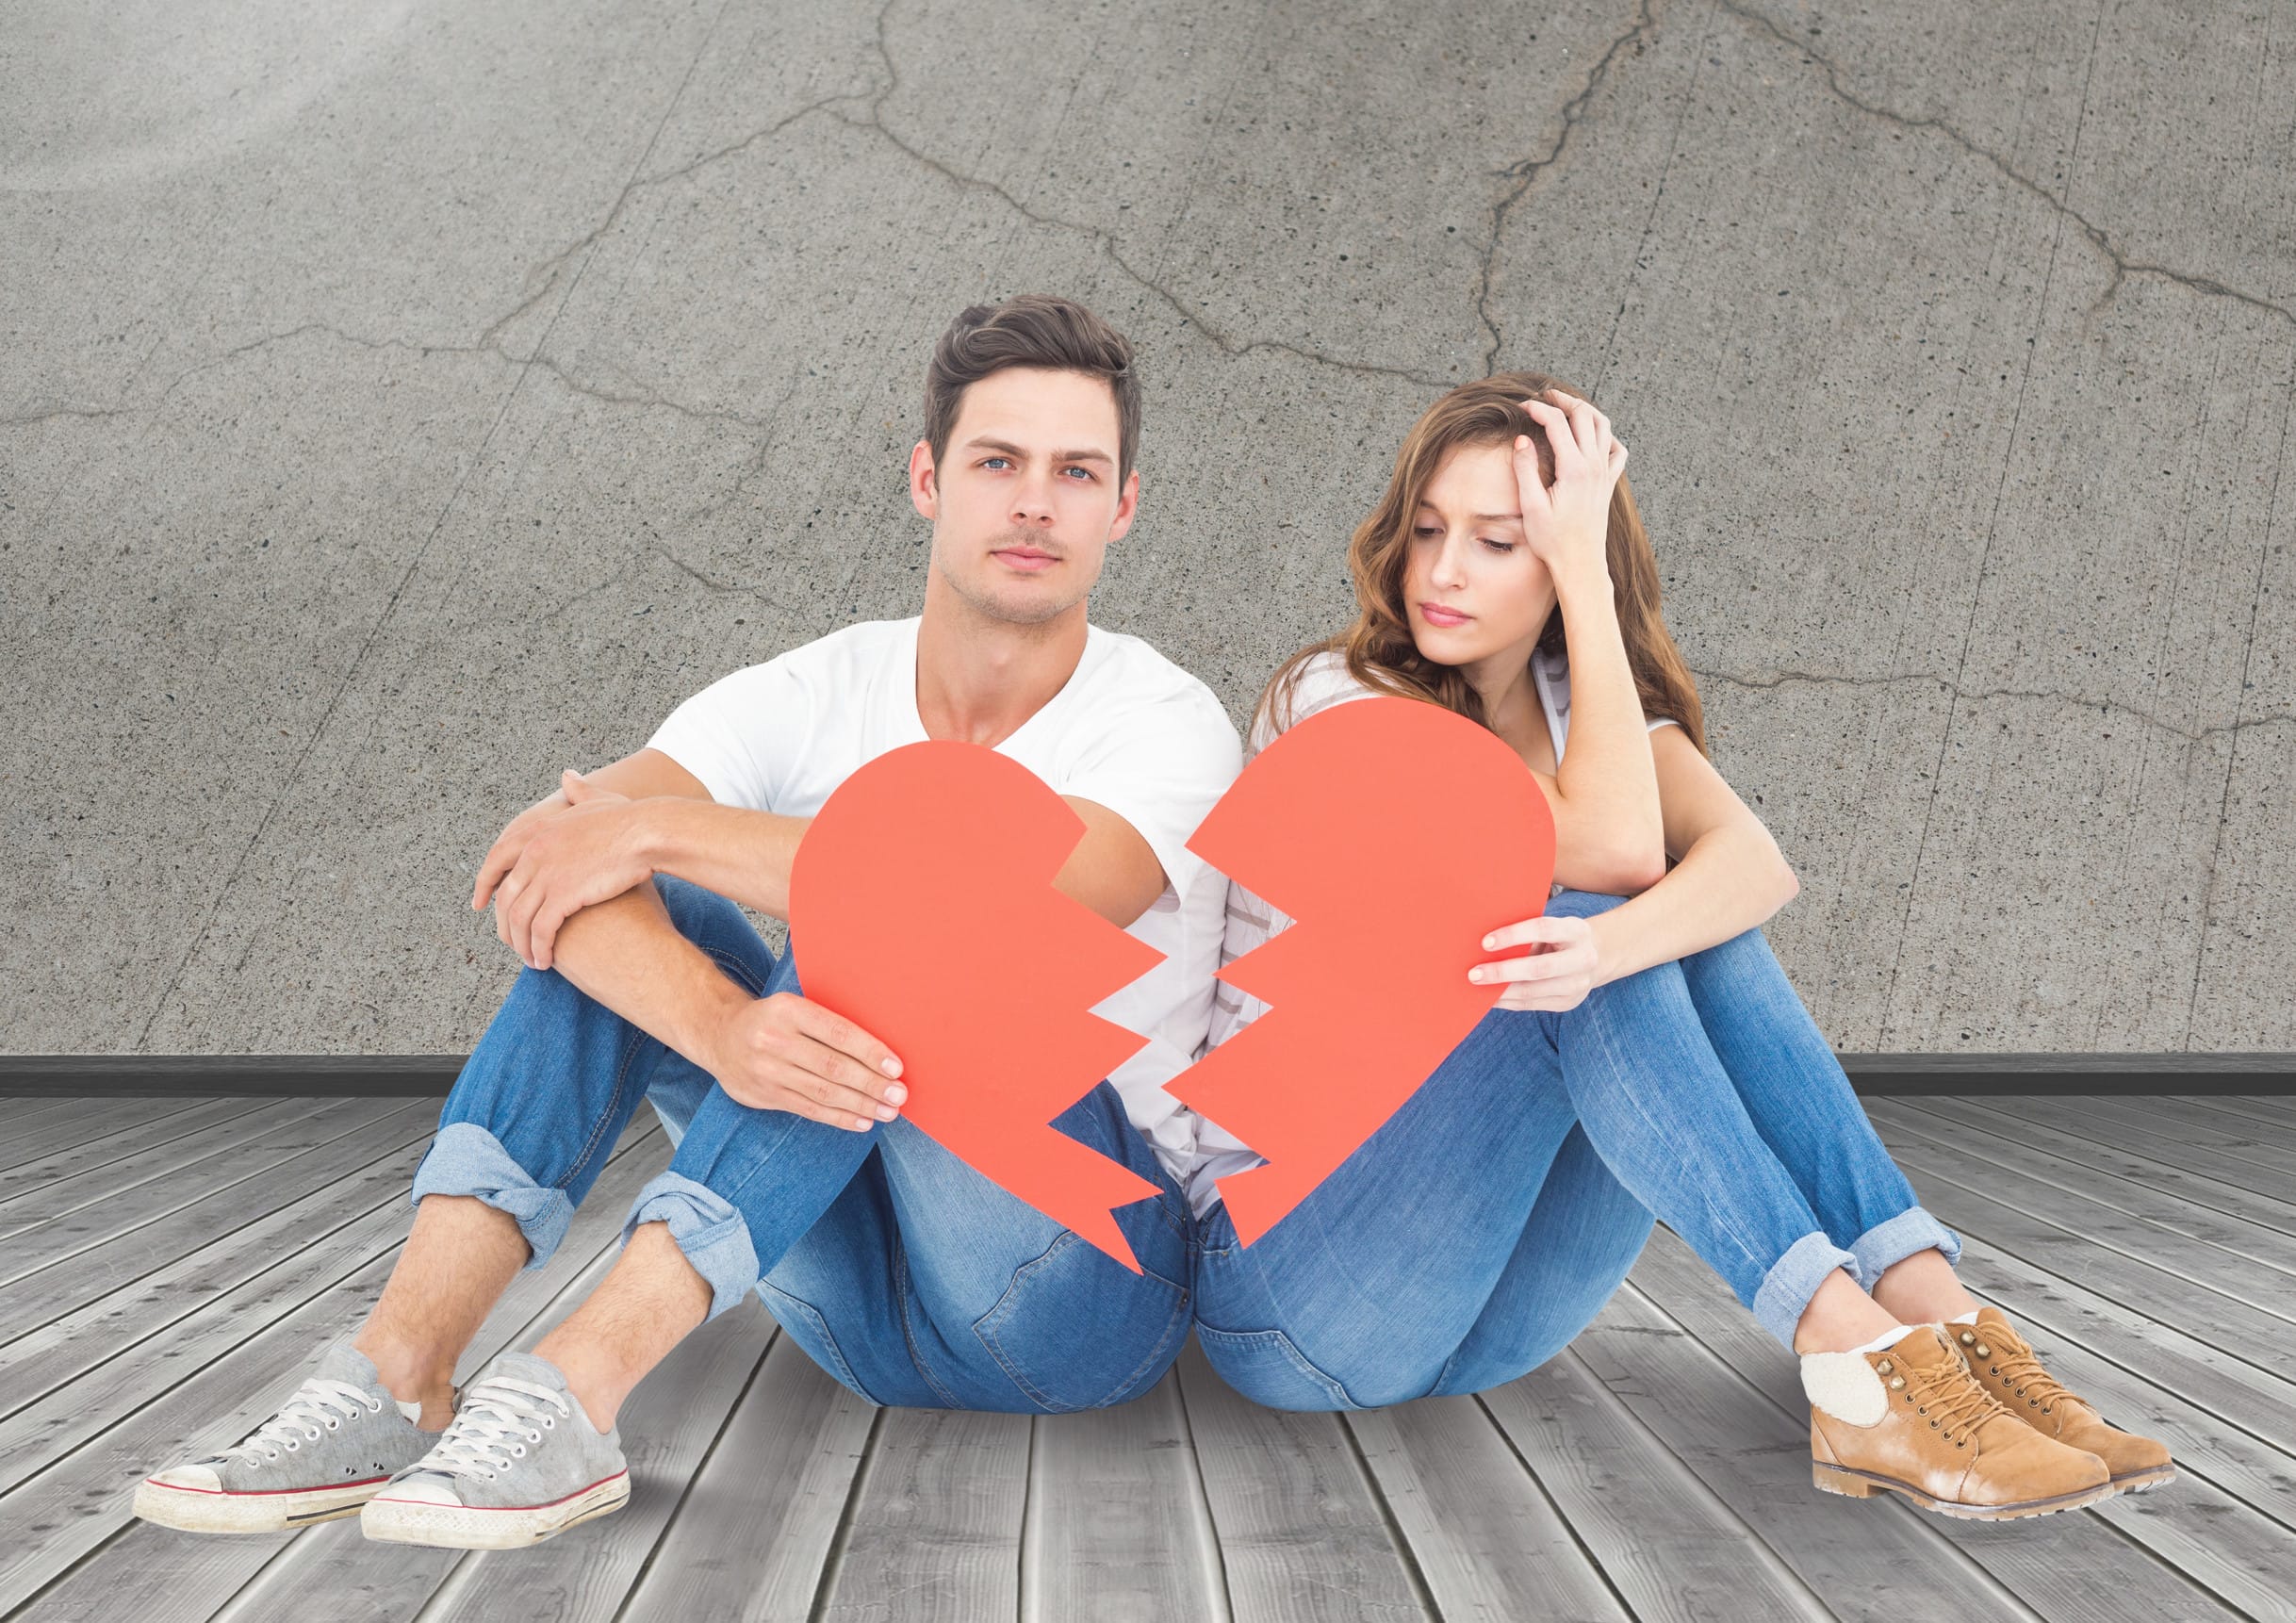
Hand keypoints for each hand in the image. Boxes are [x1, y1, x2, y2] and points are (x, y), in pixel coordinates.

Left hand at [473, 769, 653, 970]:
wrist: (647, 833)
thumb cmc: (630, 818)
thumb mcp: (597, 799)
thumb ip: (577, 791)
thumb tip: (567, 776)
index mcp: (537, 832)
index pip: (496, 860)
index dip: (485, 884)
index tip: (480, 903)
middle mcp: (533, 854)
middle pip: (505, 896)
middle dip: (503, 924)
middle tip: (509, 942)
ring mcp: (546, 875)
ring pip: (519, 920)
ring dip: (521, 944)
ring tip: (532, 960)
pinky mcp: (562, 897)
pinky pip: (540, 931)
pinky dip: (538, 949)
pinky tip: (545, 960)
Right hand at [700, 991, 907, 1130]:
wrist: (719, 1035)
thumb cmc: (771, 1020)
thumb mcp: (793, 1006)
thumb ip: (827, 1023)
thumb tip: (879, 1050)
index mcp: (788, 1010)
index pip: (838, 1033)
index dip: (869, 1052)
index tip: (896, 1067)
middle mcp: (775, 1040)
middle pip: (832, 1067)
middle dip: (871, 1084)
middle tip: (899, 1094)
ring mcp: (767, 1070)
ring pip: (822, 1092)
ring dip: (861, 1104)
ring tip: (888, 1111)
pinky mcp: (764, 1096)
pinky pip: (808, 1109)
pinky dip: (839, 1117)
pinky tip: (862, 1120)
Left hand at [1466, 910, 1603, 1012]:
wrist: (1596, 956)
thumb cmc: (1561, 936)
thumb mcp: (1554, 926)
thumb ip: (1528, 932)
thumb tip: (1486, 944)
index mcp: (1577, 930)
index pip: (1543, 929)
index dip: (1513, 935)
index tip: (1486, 942)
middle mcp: (1583, 959)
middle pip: (1539, 968)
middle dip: (1502, 972)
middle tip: (1474, 974)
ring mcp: (1578, 985)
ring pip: (1532, 991)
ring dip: (1500, 991)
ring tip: (1477, 987)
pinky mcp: (1568, 1003)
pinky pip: (1531, 1004)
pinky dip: (1507, 1001)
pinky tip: (1491, 997)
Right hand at [1513, 386, 1627, 591]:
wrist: (1580, 564)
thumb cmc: (1552, 540)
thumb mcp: (1531, 506)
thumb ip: (1525, 469)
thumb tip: (1522, 439)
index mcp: (1573, 469)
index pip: (1557, 423)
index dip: (1539, 409)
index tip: (1522, 407)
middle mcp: (1593, 466)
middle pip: (1584, 415)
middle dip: (1563, 401)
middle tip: (1545, 397)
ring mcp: (1604, 473)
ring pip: (1603, 426)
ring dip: (1585, 411)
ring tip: (1567, 407)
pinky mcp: (1608, 483)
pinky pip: (1617, 450)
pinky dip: (1606, 436)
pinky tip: (1594, 437)